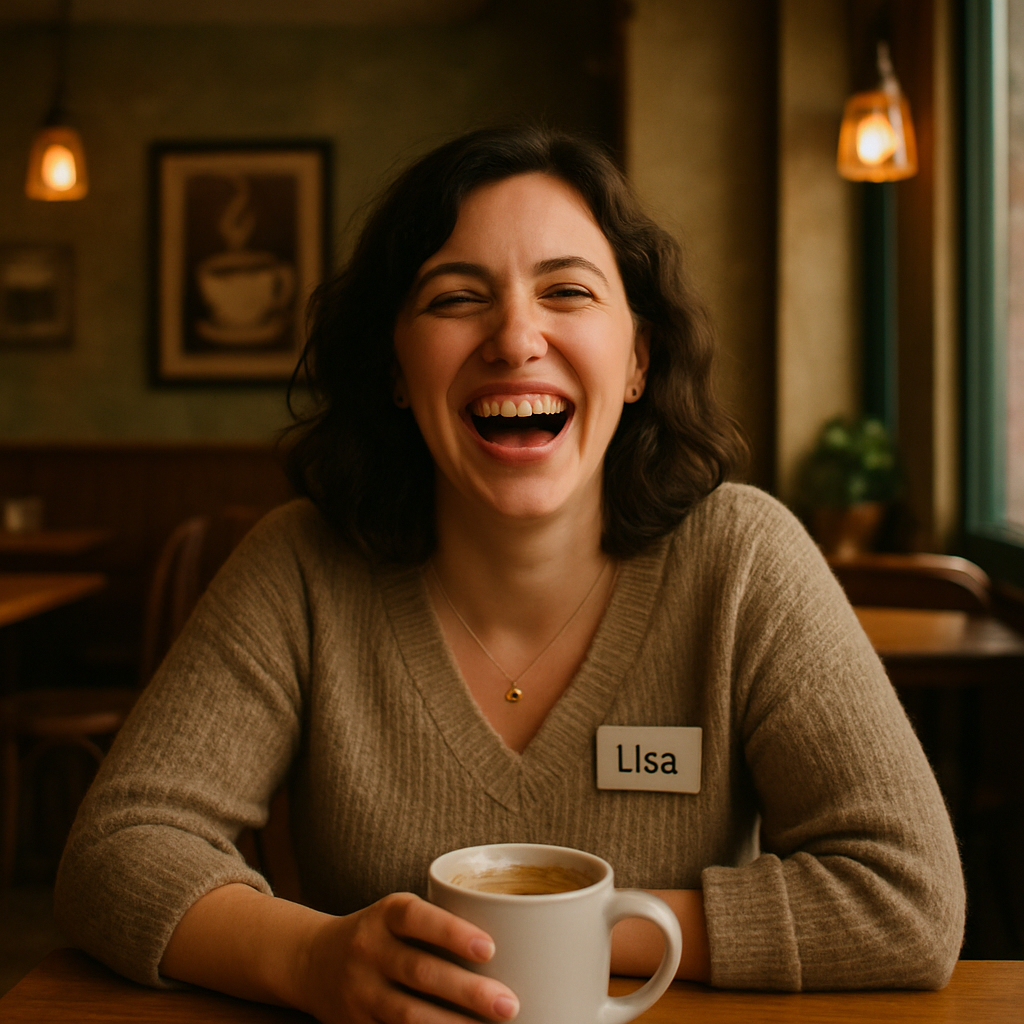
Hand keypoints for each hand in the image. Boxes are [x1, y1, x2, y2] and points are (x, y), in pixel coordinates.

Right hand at [301, 892, 519, 1023]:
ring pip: (407, 1015)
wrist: (311, 961)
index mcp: (385, 915)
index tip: (490, 948)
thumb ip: (440, 926)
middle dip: (466, 992)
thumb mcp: (399, 915)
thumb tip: (516, 945)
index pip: (417, 917)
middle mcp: (369, 950)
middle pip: (419, 972)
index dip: (452, 932)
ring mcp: (360, 993)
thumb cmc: (381, 933)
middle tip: (509, 1004)